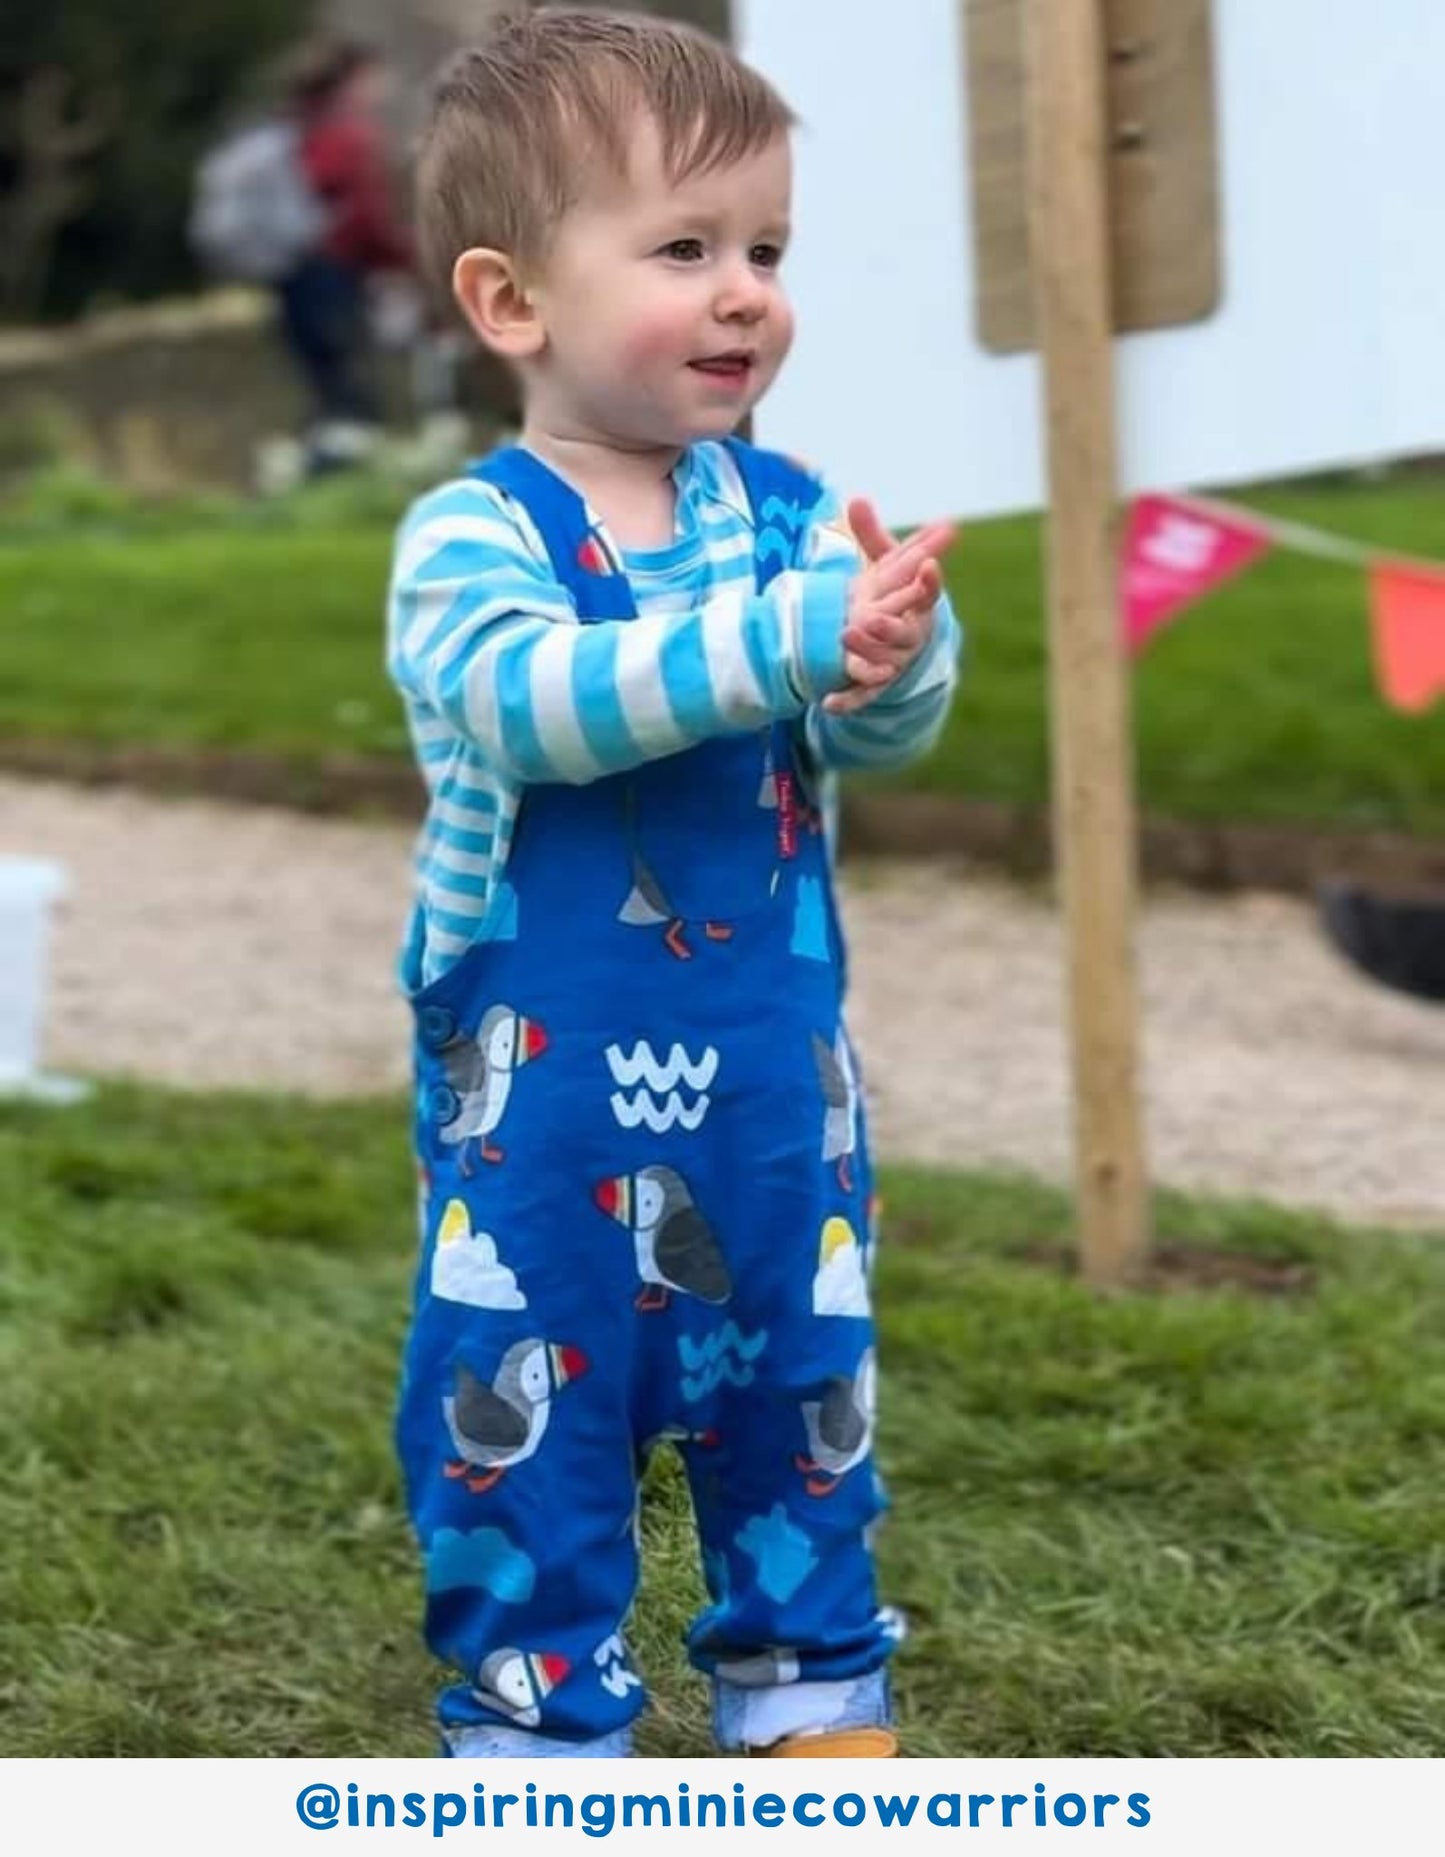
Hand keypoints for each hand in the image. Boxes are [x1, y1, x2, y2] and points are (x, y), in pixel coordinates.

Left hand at [827, 498, 955, 715]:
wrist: (901, 644)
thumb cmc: (894, 596)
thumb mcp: (885, 567)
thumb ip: (872, 536)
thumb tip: (856, 498)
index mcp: (919, 605)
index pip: (929, 592)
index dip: (929, 581)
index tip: (928, 565)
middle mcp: (913, 635)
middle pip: (906, 632)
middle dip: (889, 625)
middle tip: (869, 617)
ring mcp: (896, 662)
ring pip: (885, 662)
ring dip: (866, 654)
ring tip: (844, 638)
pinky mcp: (877, 685)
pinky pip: (864, 695)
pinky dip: (848, 701)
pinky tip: (828, 704)